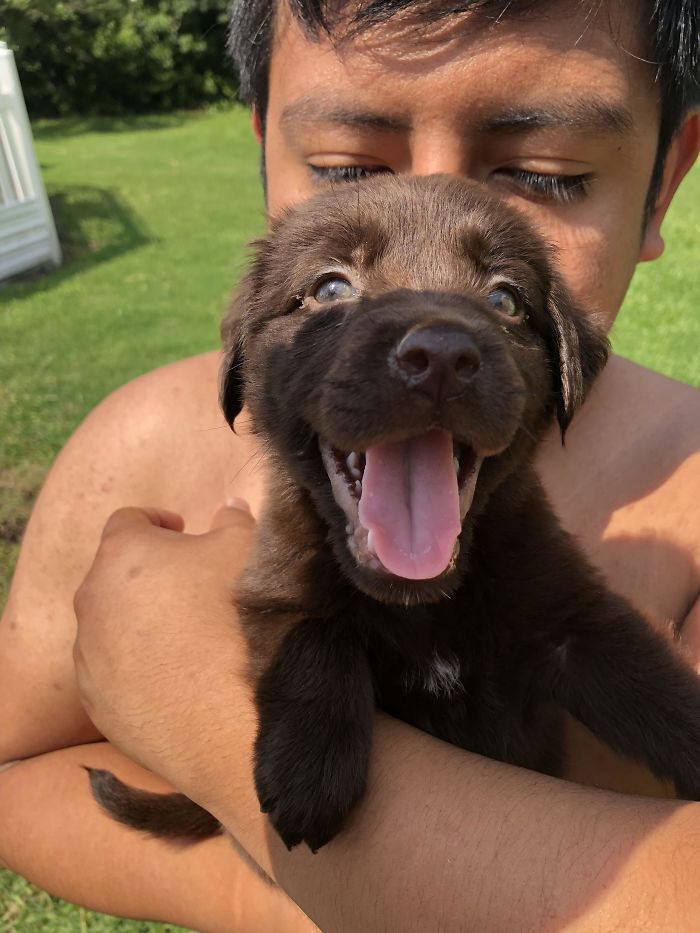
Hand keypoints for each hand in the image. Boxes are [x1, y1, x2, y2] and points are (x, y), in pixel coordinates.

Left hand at [73, 502, 257, 805]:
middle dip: (148, 574)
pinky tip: (176, 677)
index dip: (158, 522)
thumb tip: (228, 508)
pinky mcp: (96, 703)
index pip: (129, 520)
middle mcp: (92, 601)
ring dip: (138, 622)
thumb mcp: (248, 549)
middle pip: (114, 574)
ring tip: (185, 637)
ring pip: (109, 625)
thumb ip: (233, 520)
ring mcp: (89, 656)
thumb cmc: (237, 617)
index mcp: (123, 554)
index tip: (184, 536)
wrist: (230, 717)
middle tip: (190, 587)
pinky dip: (135, 666)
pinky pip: (111, 672)